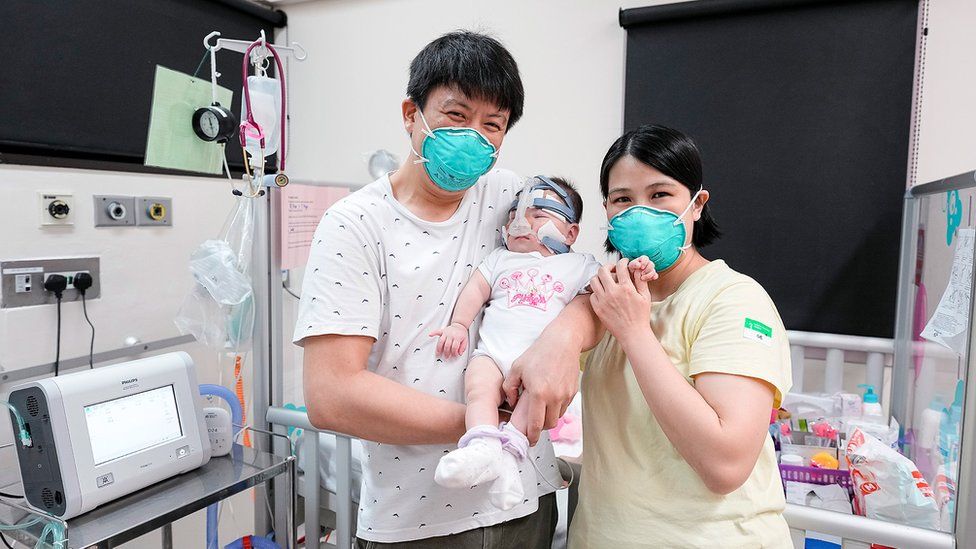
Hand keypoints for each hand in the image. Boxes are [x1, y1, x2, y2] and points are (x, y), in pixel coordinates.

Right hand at [428, 322, 468, 357]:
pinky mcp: (443, 331)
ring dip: (439, 348)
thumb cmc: (462, 333)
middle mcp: (451, 335)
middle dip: (446, 352)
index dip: (454, 353)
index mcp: (457, 337)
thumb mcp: (465, 340)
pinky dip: (433, 333)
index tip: (454, 356)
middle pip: (447, 345)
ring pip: (441, 341)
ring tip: (437, 353)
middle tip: (446, 356)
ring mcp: (446, 332)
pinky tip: (430, 335)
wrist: (460, 325)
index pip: (454, 347)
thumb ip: (463, 347)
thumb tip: (459, 353)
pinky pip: (437, 331)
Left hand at [503, 330, 580, 445]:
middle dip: (540, 428)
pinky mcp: (573, 391)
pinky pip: (564, 407)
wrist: (563, 342)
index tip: (528, 440)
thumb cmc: (539, 353)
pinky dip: (556, 409)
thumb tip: (512, 402)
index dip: (531, 436)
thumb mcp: (517, 367)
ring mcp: (566, 395)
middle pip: (548, 424)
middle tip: (532, 426)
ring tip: (540, 411)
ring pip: (557, 417)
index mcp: (539, 393)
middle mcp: (554, 397)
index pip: (536, 424)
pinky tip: (549, 400)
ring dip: (549, 418)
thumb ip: (510, 387)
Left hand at [590, 258, 651, 344]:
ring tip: (605, 280)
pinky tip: (603, 293)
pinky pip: (592, 294)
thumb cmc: (641, 316)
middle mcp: (613, 293)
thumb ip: (641, 281)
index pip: (620, 266)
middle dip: (608, 266)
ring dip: (600, 277)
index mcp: (626, 288)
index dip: (623, 262)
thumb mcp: (645, 297)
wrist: (633, 334)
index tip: (624, 263)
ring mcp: (604, 300)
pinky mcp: (598, 308)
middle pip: (603, 270)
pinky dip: (597, 291)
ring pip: (594, 280)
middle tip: (612, 269)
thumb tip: (638, 269)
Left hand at [628, 255, 658, 281]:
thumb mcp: (631, 266)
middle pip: (651, 264)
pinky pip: (655, 275)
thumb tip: (639, 265)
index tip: (641, 267)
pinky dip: (653, 277)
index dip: (644, 262)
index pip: (645, 258)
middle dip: (647, 269)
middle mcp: (647, 263)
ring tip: (642, 278)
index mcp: (642, 259)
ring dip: (649, 274)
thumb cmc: (631, 270)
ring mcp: (650, 269)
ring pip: (653, 270)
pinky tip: (650, 279)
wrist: (631, 278)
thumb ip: (634, 264)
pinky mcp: (652, 275)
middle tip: (642, 273)